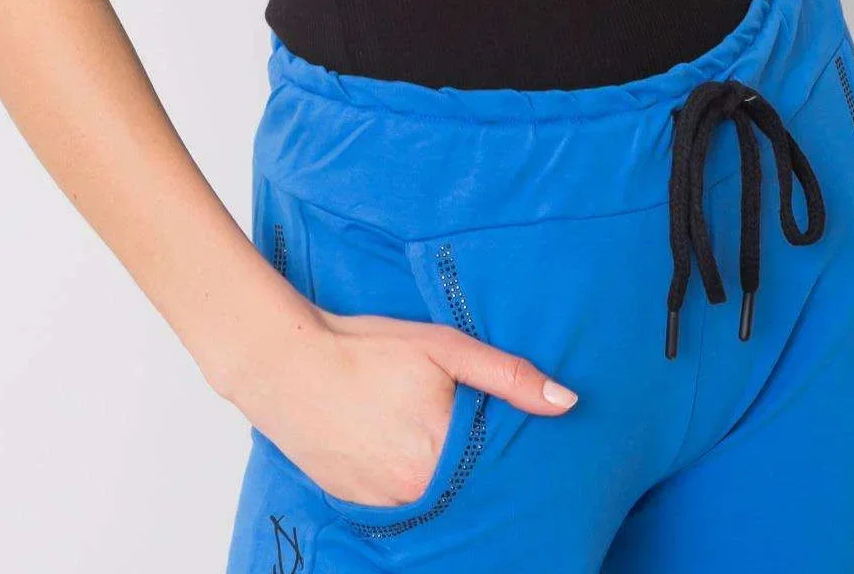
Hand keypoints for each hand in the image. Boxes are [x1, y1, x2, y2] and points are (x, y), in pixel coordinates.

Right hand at [250, 302, 578, 508]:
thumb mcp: (444, 348)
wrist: (286, 364)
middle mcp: (415, 494)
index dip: (508, 456)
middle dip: (475, 465)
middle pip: (465, 488)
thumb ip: (507, 377)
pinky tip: (401, 448)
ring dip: (441, 474)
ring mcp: (384, 505)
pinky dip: (409, 480)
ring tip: (430, 435)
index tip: (514, 440)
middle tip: (464, 428)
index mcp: (442, 460)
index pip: (497, 471)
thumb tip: (566, 402)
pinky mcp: (357, 505)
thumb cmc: (366, 349)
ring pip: (433, 497)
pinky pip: (399, 501)